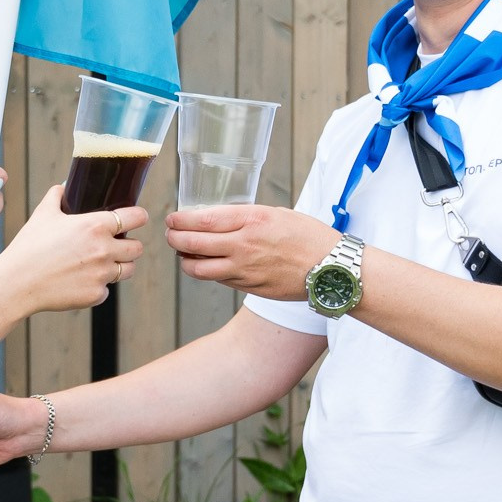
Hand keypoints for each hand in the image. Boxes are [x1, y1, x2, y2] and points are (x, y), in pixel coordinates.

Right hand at [0, 186, 142, 314]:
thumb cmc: (29, 247)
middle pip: (138, 248)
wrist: (18, 282)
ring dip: (119, 266)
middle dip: (130, 245)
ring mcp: (102, 275)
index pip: (136, 218)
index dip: (139, 217)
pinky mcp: (96, 295)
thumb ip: (56, 196)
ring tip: (102, 263)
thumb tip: (62, 187)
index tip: (138, 218)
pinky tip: (80, 281)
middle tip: (118, 245)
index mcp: (96, 226)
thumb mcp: (43, 215)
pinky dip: (97, 286)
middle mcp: (104, 250)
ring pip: (127, 270)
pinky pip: (106, 290)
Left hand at [165, 203, 332, 298]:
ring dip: (184, 260)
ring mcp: (244, 270)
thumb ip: (246, 216)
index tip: (172, 218)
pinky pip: (218, 280)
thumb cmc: (308, 236)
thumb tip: (217, 219)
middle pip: (193, 244)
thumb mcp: (276, 214)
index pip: (202, 220)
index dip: (180, 221)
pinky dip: (206, 272)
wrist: (331, 268)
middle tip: (170, 234)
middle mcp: (244, 245)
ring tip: (183, 253)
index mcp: (252, 220)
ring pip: (198, 269)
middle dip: (174, 238)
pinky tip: (206, 265)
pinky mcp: (248, 287)